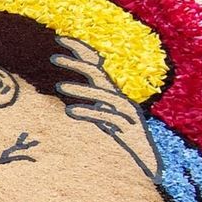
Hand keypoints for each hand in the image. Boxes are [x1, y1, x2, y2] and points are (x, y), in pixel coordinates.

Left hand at [51, 38, 160, 179]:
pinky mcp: (129, 128)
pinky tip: (71, 111)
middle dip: (77, 64)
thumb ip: (92, 107)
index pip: (96, 64)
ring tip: (59, 87)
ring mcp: (127, 113)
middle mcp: (120, 99)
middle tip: (53, 58)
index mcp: (112, 94)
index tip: (59, 39)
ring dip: (81, 90)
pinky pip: (107, 117)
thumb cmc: (123, 139)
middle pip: (99, 74)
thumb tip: (68, 101)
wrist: (148, 162)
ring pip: (104, 95)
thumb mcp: (104, 120)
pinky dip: (89, 112)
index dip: (80, 50)